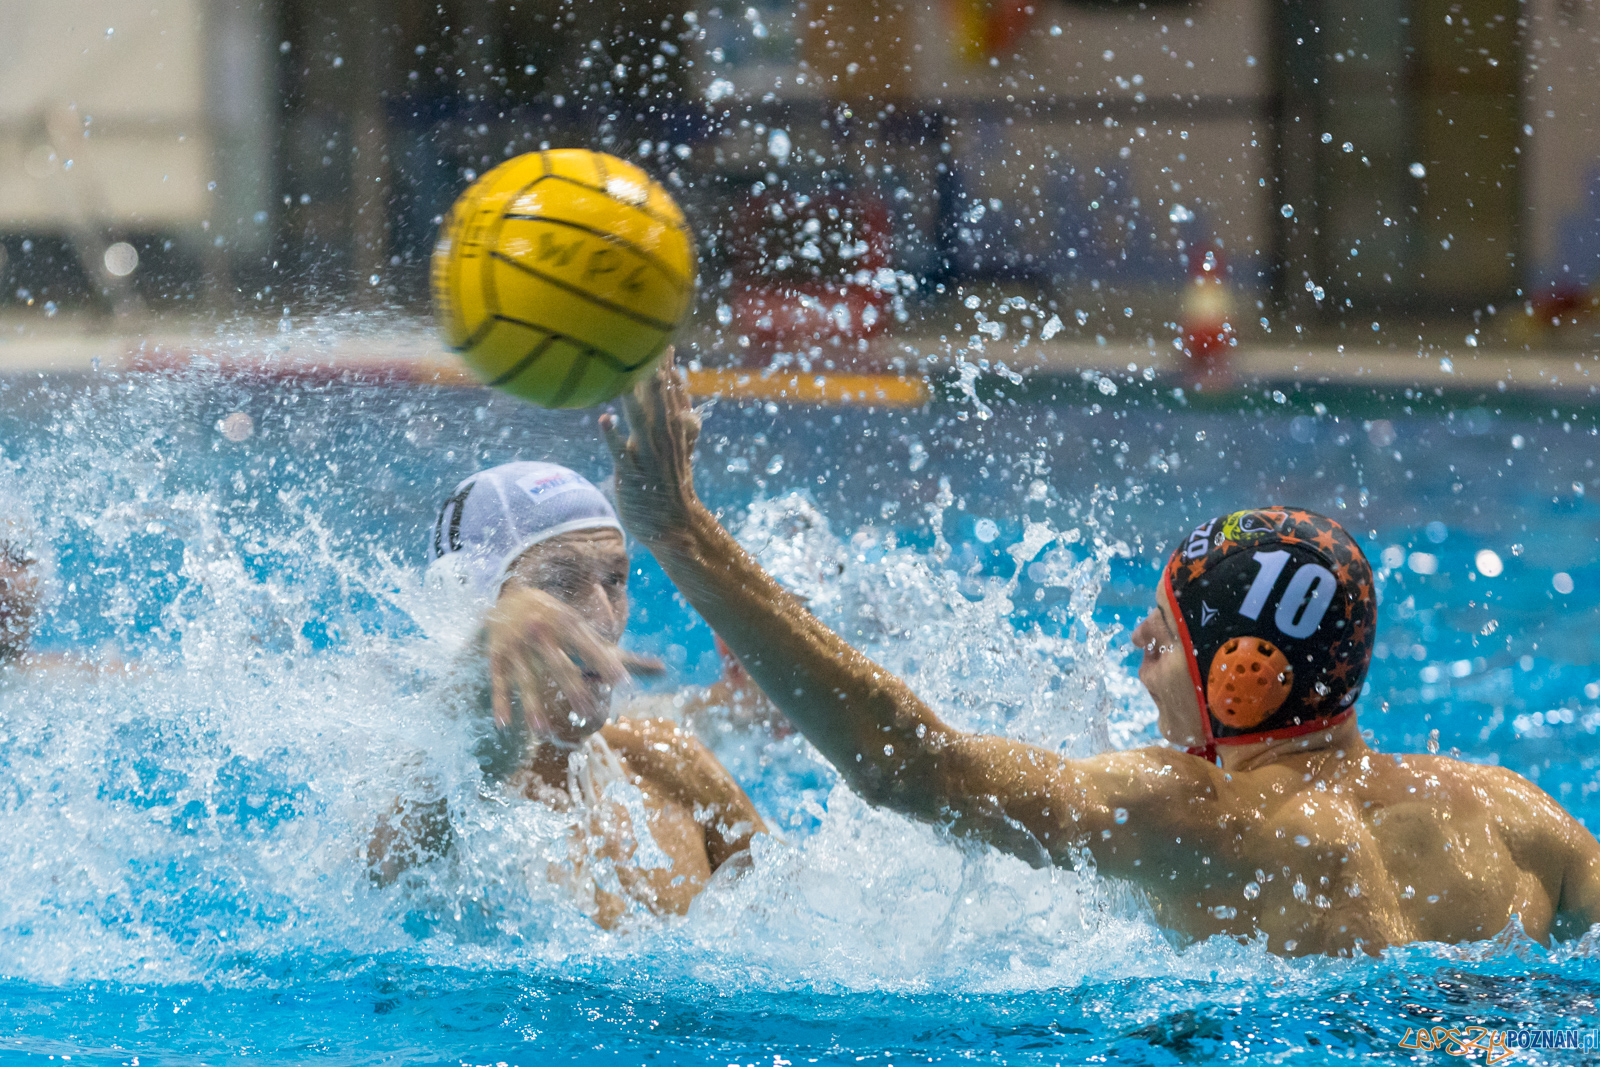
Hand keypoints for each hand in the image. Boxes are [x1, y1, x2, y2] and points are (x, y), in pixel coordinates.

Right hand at [485, 585, 663, 737]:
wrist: (511, 597)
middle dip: (572, 687)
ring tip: (542, 732)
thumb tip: (665, 671)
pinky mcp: (497, 656)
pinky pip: (499, 681)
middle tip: (588, 713)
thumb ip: (625, 656)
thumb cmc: (562, 623)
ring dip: (532, 705)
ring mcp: (517, 645)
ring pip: (527, 678)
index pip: (589, 645)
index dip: (604, 662)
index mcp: (568, 624)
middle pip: (559, 664)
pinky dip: (501, 701)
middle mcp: (542, 633)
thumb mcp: (589, 633)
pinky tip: (504, 724)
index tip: (621, 680)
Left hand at [600, 349, 703, 547]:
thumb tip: (681, 384)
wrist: (675, 522)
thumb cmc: (671, 482)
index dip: (666, 365)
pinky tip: (604, 419)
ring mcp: (649, 456)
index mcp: (674, 429)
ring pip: (642, 422)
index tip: (660, 336)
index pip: (672, 391)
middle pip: (658, 401)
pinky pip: (622, 454)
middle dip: (651, 373)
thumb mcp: (683, 445)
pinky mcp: (633, 474)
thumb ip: (682, 413)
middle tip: (642, 344)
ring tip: (624, 376)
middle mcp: (663, 438)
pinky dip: (613, 438)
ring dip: (633, 399)